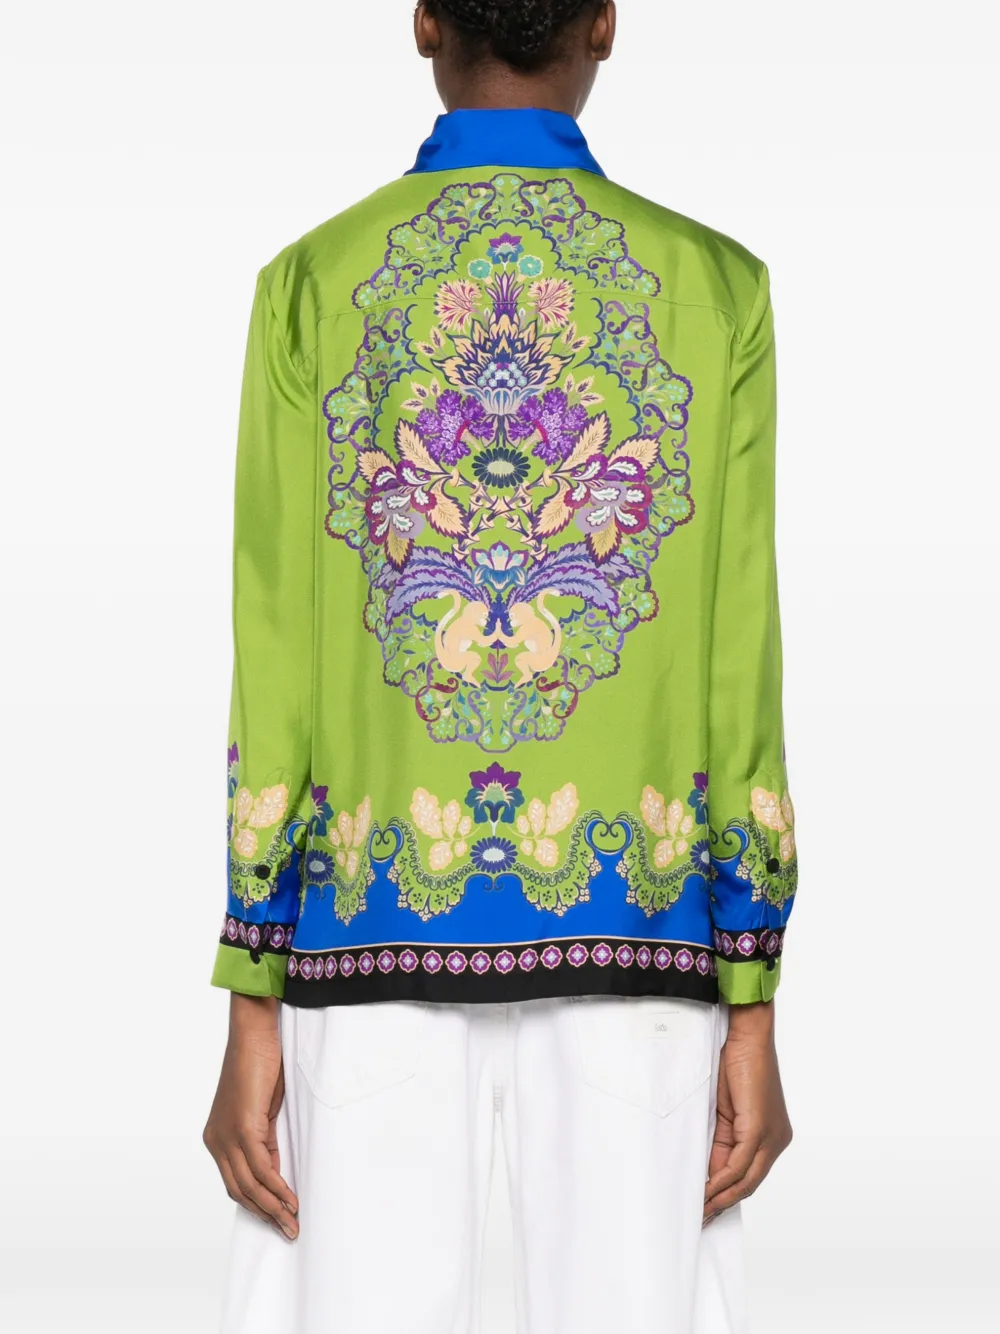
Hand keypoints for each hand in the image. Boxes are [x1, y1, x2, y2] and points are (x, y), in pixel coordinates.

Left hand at [203, 994, 299, 1239]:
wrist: (255, 1033)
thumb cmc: (261, 1064)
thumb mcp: (263, 1111)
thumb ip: (265, 1140)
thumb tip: (275, 1170)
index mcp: (217, 1136)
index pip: (235, 1182)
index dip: (257, 1203)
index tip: (278, 1218)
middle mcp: (216, 1140)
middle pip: (238, 1191)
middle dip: (265, 1214)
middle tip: (289, 1230)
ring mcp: (226, 1135)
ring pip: (248, 1185)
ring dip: (273, 1208)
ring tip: (293, 1223)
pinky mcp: (241, 1128)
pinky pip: (260, 1168)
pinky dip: (277, 1188)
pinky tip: (291, 1199)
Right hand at [703, 1000, 791, 1223]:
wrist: (748, 1036)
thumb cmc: (736, 1064)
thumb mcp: (726, 1112)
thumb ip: (721, 1141)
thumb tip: (708, 1172)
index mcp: (773, 1136)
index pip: (749, 1175)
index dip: (727, 1194)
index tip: (706, 1208)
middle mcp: (777, 1141)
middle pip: (749, 1184)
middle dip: (723, 1203)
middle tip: (699, 1218)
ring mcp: (772, 1137)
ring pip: (746, 1180)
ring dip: (720, 1197)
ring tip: (698, 1210)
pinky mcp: (760, 1129)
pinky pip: (740, 1165)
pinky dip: (721, 1180)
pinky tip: (705, 1190)